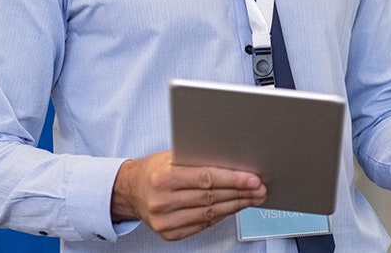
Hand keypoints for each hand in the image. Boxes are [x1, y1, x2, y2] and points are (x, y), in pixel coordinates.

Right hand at [111, 150, 266, 240]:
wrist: (132, 190)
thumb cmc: (154, 170)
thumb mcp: (172, 156)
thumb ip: (198, 158)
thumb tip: (233, 160)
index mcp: (163, 178)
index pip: (206, 179)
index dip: (233, 180)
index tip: (252, 179)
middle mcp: (162, 201)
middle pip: (211, 197)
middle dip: (240, 193)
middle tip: (259, 188)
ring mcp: (165, 221)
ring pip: (210, 213)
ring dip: (236, 205)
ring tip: (252, 198)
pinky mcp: (169, 233)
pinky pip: (203, 224)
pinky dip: (221, 215)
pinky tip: (233, 207)